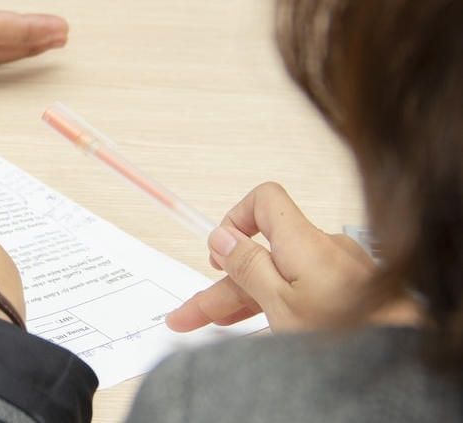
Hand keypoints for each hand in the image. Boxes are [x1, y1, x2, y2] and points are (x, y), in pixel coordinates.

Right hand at [165, 182, 416, 332]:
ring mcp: (337, 270)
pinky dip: (275, 302)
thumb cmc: (350, 333)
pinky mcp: (347, 290)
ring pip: (278, 275)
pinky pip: (300, 287)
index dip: (235, 220)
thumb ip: (248, 267)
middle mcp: (322, 248)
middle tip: (190, 313)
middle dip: (222, 282)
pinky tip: (257, 323)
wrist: (401, 355)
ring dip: (243, 298)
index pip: (264, 200)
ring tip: (213, 324)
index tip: (216, 253)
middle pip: (261, 252)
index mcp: (303, 241)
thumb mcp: (281, 304)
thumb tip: (222, 237)